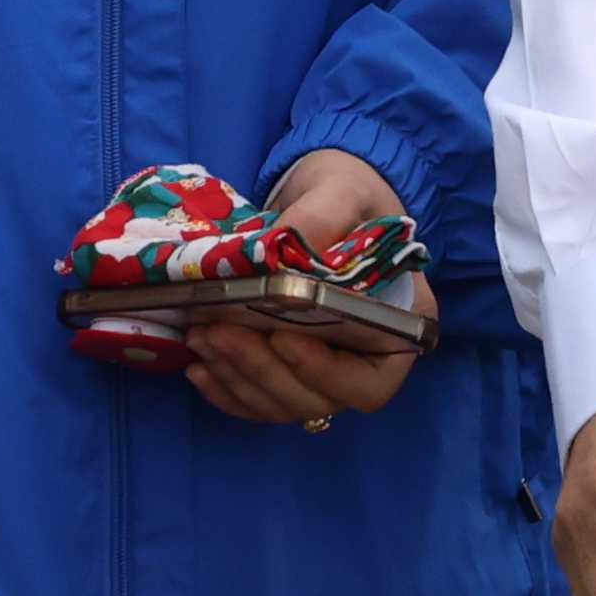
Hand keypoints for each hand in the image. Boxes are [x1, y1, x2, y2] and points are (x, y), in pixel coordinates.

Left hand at [177, 149, 429, 428]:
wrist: (322, 194)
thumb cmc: (347, 194)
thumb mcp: (342, 193)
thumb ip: (322, 217)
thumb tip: (287, 244)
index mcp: (397, 324)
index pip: (370, 381)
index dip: (324, 372)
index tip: (281, 337)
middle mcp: (365, 357)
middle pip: (319, 398)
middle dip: (263, 371)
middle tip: (214, 332)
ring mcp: (325, 365)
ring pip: (284, 402)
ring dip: (237, 378)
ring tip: (198, 337)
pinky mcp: (287, 362)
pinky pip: (260, 398)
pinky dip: (227, 389)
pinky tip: (197, 366)